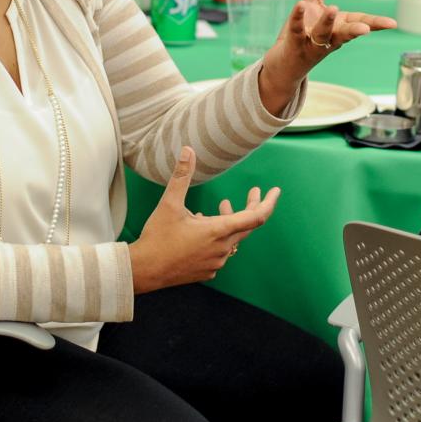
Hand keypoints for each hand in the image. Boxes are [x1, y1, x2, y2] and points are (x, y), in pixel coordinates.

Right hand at [129, 147, 279, 294]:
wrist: (145, 270)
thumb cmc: (158, 237)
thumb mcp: (169, 203)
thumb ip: (181, 176)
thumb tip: (187, 150)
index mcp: (218, 231)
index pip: (256, 217)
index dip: (268, 202)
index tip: (275, 191)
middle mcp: (222, 248)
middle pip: (247, 226)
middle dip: (250, 206)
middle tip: (253, 192)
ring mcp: (216, 262)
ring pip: (232, 238)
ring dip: (228, 221)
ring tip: (218, 208)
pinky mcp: (208, 271)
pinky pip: (220, 251)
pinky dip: (217, 238)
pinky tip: (201, 230)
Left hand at [258, 0, 396, 111]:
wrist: (285, 64)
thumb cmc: (305, 32)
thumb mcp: (314, 0)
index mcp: (339, 27)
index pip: (361, 22)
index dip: (376, 23)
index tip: (393, 24)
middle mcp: (329, 37)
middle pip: (346, 33)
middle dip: (356, 29)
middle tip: (366, 28)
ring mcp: (312, 43)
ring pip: (323, 34)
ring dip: (328, 22)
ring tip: (333, 8)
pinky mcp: (294, 45)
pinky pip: (297, 30)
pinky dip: (298, 19)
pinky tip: (300, 6)